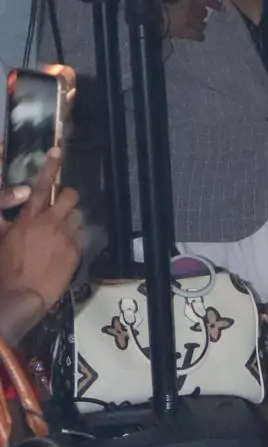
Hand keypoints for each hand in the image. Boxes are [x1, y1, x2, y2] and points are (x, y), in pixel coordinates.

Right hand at [0, 149, 83, 341]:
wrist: (21, 295)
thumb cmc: (4, 267)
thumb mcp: (0, 238)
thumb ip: (6, 220)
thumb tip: (9, 212)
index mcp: (28, 218)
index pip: (40, 185)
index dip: (49, 166)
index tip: (57, 151)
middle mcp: (50, 223)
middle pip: (69, 196)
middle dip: (67, 197)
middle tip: (61, 205)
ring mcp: (66, 238)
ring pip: (78, 216)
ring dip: (71, 218)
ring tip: (63, 229)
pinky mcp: (76, 253)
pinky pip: (81, 236)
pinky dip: (74, 238)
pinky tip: (65, 247)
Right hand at [164, 0, 217, 41]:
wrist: (155, 16)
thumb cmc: (163, 2)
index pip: (208, 0)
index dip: (215, 4)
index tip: (221, 7)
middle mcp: (196, 9)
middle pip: (204, 13)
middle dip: (200, 14)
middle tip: (194, 15)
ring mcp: (194, 22)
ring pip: (202, 24)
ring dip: (199, 24)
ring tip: (192, 25)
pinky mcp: (190, 33)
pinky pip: (199, 36)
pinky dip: (199, 36)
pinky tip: (198, 36)